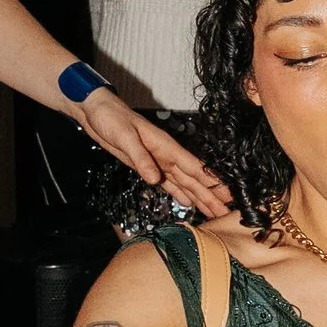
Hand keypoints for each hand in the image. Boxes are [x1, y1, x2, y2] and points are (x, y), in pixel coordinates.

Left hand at [77, 88, 233, 215]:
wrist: (97, 113)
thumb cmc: (111, 118)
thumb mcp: (125, 137)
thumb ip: (141, 158)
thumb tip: (154, 179)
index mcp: (166, 147)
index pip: (194, 167)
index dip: (212, 181)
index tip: (228, 194)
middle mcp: (167, 156)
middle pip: (194, 180)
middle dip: (211, 196)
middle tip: (227, 213)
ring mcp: (159, 162)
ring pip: (185, 183)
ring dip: (200, 197)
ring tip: (215, 212)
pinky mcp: (148, 167)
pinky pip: (169, 183)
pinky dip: (180, 194)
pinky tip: (189, 203)